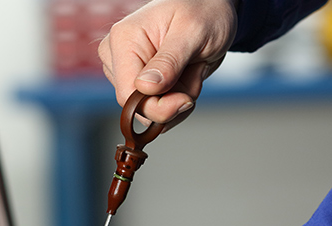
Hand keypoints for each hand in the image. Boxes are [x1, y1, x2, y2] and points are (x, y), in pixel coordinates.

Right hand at [98, 0, 237, 125]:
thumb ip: (169, 61)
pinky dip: (177, 98)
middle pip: (138, 106)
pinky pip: (156, 107)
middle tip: (194, 72)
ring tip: (191, 68)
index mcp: (124, 40)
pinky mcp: (138, 80)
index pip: (128, 95)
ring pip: (149, 109)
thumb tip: (145, 87)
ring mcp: (126, 70)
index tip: (186, 100)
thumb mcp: (193, 32)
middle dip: (173, 99)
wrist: (212, 7)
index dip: (158, 107)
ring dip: (178, 97)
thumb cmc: (204, 10)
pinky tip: (186, 75)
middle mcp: (118, 56)